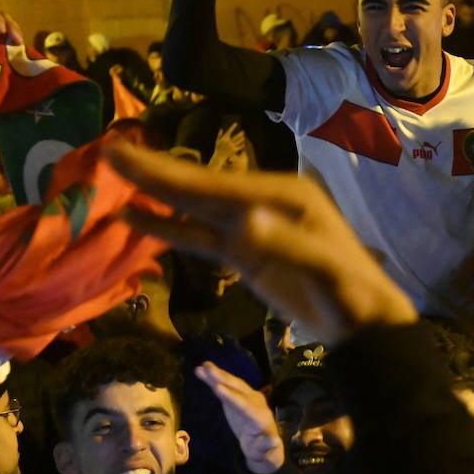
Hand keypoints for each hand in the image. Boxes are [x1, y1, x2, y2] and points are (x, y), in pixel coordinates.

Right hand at [106, 141, 416, 343]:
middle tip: (108, 150)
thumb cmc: (351, 293)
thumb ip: (283, 246)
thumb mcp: (323, 269)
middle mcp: (264, 201)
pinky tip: (136, 215)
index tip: (129, 154)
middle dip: (155, 171)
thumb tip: (243, 221)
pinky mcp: (245, 253)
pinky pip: (199, 235)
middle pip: (200, 187)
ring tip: (114, 172)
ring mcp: (252, 227)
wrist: (365, 324)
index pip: (215, 184)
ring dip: (157, 193)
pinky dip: (168, 226)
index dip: (170, 172)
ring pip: (195, 207)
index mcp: (283, 195)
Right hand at [195, 361, 284, 473]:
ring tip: (203, 366)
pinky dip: (216, 379)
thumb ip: (266, 446)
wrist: (264, 444)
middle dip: (223, 379)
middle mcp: (256, 403)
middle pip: (238, 389)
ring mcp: (248, 398)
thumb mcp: (264, 451)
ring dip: (218, 374)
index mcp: (259, 417)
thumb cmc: (262, 450)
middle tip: (208, 369)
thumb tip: (274, 442)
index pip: (244, 405)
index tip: (217, 388)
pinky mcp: (240, 397)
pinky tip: (203, 370)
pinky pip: (228, 386)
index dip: (230, 396)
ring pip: (233, 384)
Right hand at [208, 123, 247, 171]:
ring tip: (244, 137)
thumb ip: (219, 135)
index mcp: (224, 138)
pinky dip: (241, 145)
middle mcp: (228, 142)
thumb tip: (221, 129)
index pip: (229, 131)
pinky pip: (239, 147)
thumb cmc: (218, 149)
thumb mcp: (217, 141)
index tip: (236, 123)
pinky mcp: (234, 150)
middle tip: (243, 131)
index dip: (233, 127)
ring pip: (238, 141)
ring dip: (242, 139)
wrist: (219, 157)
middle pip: (236, 136)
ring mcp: (231, 146)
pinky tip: (243, 143)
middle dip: (240, 133)